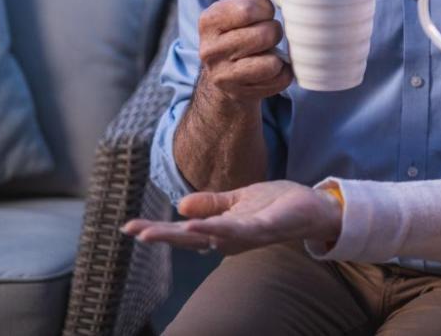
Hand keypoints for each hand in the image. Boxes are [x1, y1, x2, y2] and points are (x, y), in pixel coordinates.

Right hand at [123, 180, 342, 255]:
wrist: (311, 206)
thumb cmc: (275, 205)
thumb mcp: (237, 200)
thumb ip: (211, 204)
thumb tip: (180, 205)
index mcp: (221, 229)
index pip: (184, 232)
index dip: (157, 230)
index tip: (129, 227)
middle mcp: (229, 238)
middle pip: (190, 239)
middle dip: (161, 235)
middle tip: (132, 231)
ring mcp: (246, 235)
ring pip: (209, 237)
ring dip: (183, 235)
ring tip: (155, 232)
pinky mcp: (264, 228)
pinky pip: (237, 231)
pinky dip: (217, 230)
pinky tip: (199, 228)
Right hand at [196, 0, 291, 110]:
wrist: (224, 76)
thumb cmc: (236, 30)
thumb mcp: (240, 3)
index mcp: (209, 20)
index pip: (250, 8)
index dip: (267, 7)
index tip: (265, 11)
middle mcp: (209, 49)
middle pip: (265, 34)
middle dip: (274, 30)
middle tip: (268, 33)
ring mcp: (223, 75)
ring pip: (271, 61)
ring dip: (278, 53)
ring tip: (268, 50)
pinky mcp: (240, 93)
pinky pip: (279, 79)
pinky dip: (283, 72)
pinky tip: (272, 67)